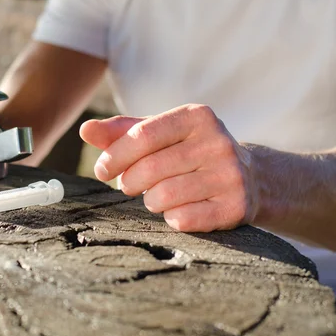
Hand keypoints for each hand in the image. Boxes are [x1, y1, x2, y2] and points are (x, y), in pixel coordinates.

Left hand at [80, 104, 258, 231]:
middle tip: (129, 185)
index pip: (142, 135)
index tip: (102, 170)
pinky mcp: (236, 206)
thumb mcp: (160, 135)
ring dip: (150, 201)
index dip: (114, 156)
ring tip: (156, 196)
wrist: (250, 177)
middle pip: (149, 168)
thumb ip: (121, 132)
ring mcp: (230, 175)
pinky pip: (184, 219)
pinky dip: (171, 218)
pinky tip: (178, 210)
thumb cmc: (189, 152)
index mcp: (197, 116)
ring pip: (164, 196)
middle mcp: (218, 141)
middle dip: (129, 182)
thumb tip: (85, 130)